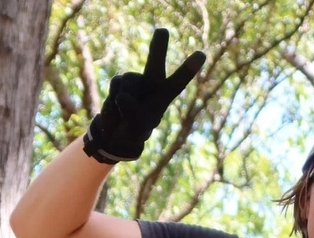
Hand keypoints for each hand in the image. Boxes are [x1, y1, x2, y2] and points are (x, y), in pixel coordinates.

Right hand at [83, 28, 205, 163]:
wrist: (117, 130)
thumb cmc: (135, 128)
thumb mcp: (136, 128)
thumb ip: (132, 114)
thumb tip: (122, 97)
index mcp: (164, 94)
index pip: (178, 81)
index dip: (188, 69)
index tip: (201, 55)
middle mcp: (151, 81)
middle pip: (154, 62)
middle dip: (158, 47)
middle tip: (162, 31)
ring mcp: (134, 80)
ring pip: (126, 85)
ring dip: (121, 103)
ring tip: (123, 115)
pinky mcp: (119, 81)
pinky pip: (114, 88)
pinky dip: (111, 104)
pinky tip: (115, 111)